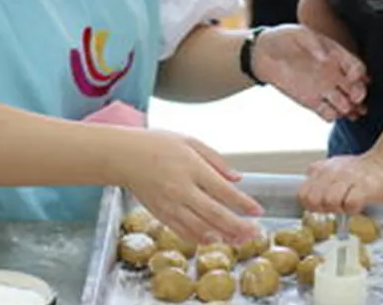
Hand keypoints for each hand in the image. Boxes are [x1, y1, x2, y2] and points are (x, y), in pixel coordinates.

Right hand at [113, 130, 263, 244]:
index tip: (258, 211)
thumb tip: (237, 178)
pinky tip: (213, 240)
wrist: (124, 156)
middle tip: (254, 233)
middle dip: (238, 226)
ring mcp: (170, 205)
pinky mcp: (160, 214)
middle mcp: (182, 189)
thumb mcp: (189, 141)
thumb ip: (215, 160)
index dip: (243, 203)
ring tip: (239, 240)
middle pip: (215, 214)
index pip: (224, 191)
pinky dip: (200, 239)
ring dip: (222, 236)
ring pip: (200, 228)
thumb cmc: (157, 144)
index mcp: (192, 168)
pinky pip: (183, 232)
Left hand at [252, 25, 367, 120]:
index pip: (357, 68)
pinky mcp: (312, 101)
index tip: (353, 78)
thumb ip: (314, 44)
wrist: (263, 53)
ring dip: (350, 110)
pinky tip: (332, 113)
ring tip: (349, 111)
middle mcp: (334, 75)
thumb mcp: (300, 34)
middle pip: (357, 89)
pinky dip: (333, 115)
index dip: (360, 75)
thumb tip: (325, 58)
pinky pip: (329, 113)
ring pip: (346, 104)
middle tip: (355, 99)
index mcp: (337, 56)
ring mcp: (324, 89)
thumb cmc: (284, 38)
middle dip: (359, 95)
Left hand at [297, 151, 382, 213]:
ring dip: (338, 209)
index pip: (302, 194)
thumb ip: (317, 180)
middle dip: (323, 209)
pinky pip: (350, 203)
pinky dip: (353, 209)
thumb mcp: (332, 170)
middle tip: (335, 207)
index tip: (321, 207)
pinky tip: (358, 204)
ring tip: (347, 204)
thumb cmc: (359, 172)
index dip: (311, 205)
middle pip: (313, 200)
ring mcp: (347, 178)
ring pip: (329, 201)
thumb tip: (306, 196)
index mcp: (321, 169)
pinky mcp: (364, 187)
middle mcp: (331, 172)